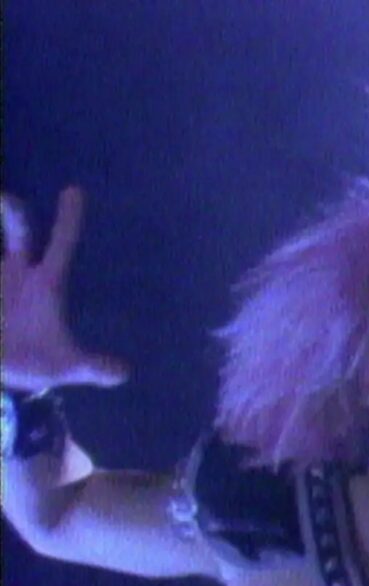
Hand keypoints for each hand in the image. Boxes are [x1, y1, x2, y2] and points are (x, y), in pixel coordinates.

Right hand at [1, 188, 127, 390]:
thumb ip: (94, 367)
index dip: (68, 220)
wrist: (0, 379)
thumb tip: (124, 373)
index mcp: (46, 284)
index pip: (62, 245)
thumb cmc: (33, 363)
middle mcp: (16, 273)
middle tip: (6, 197)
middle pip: (17, 231)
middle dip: (11, 212)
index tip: (75, 190)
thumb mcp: (66, 366)